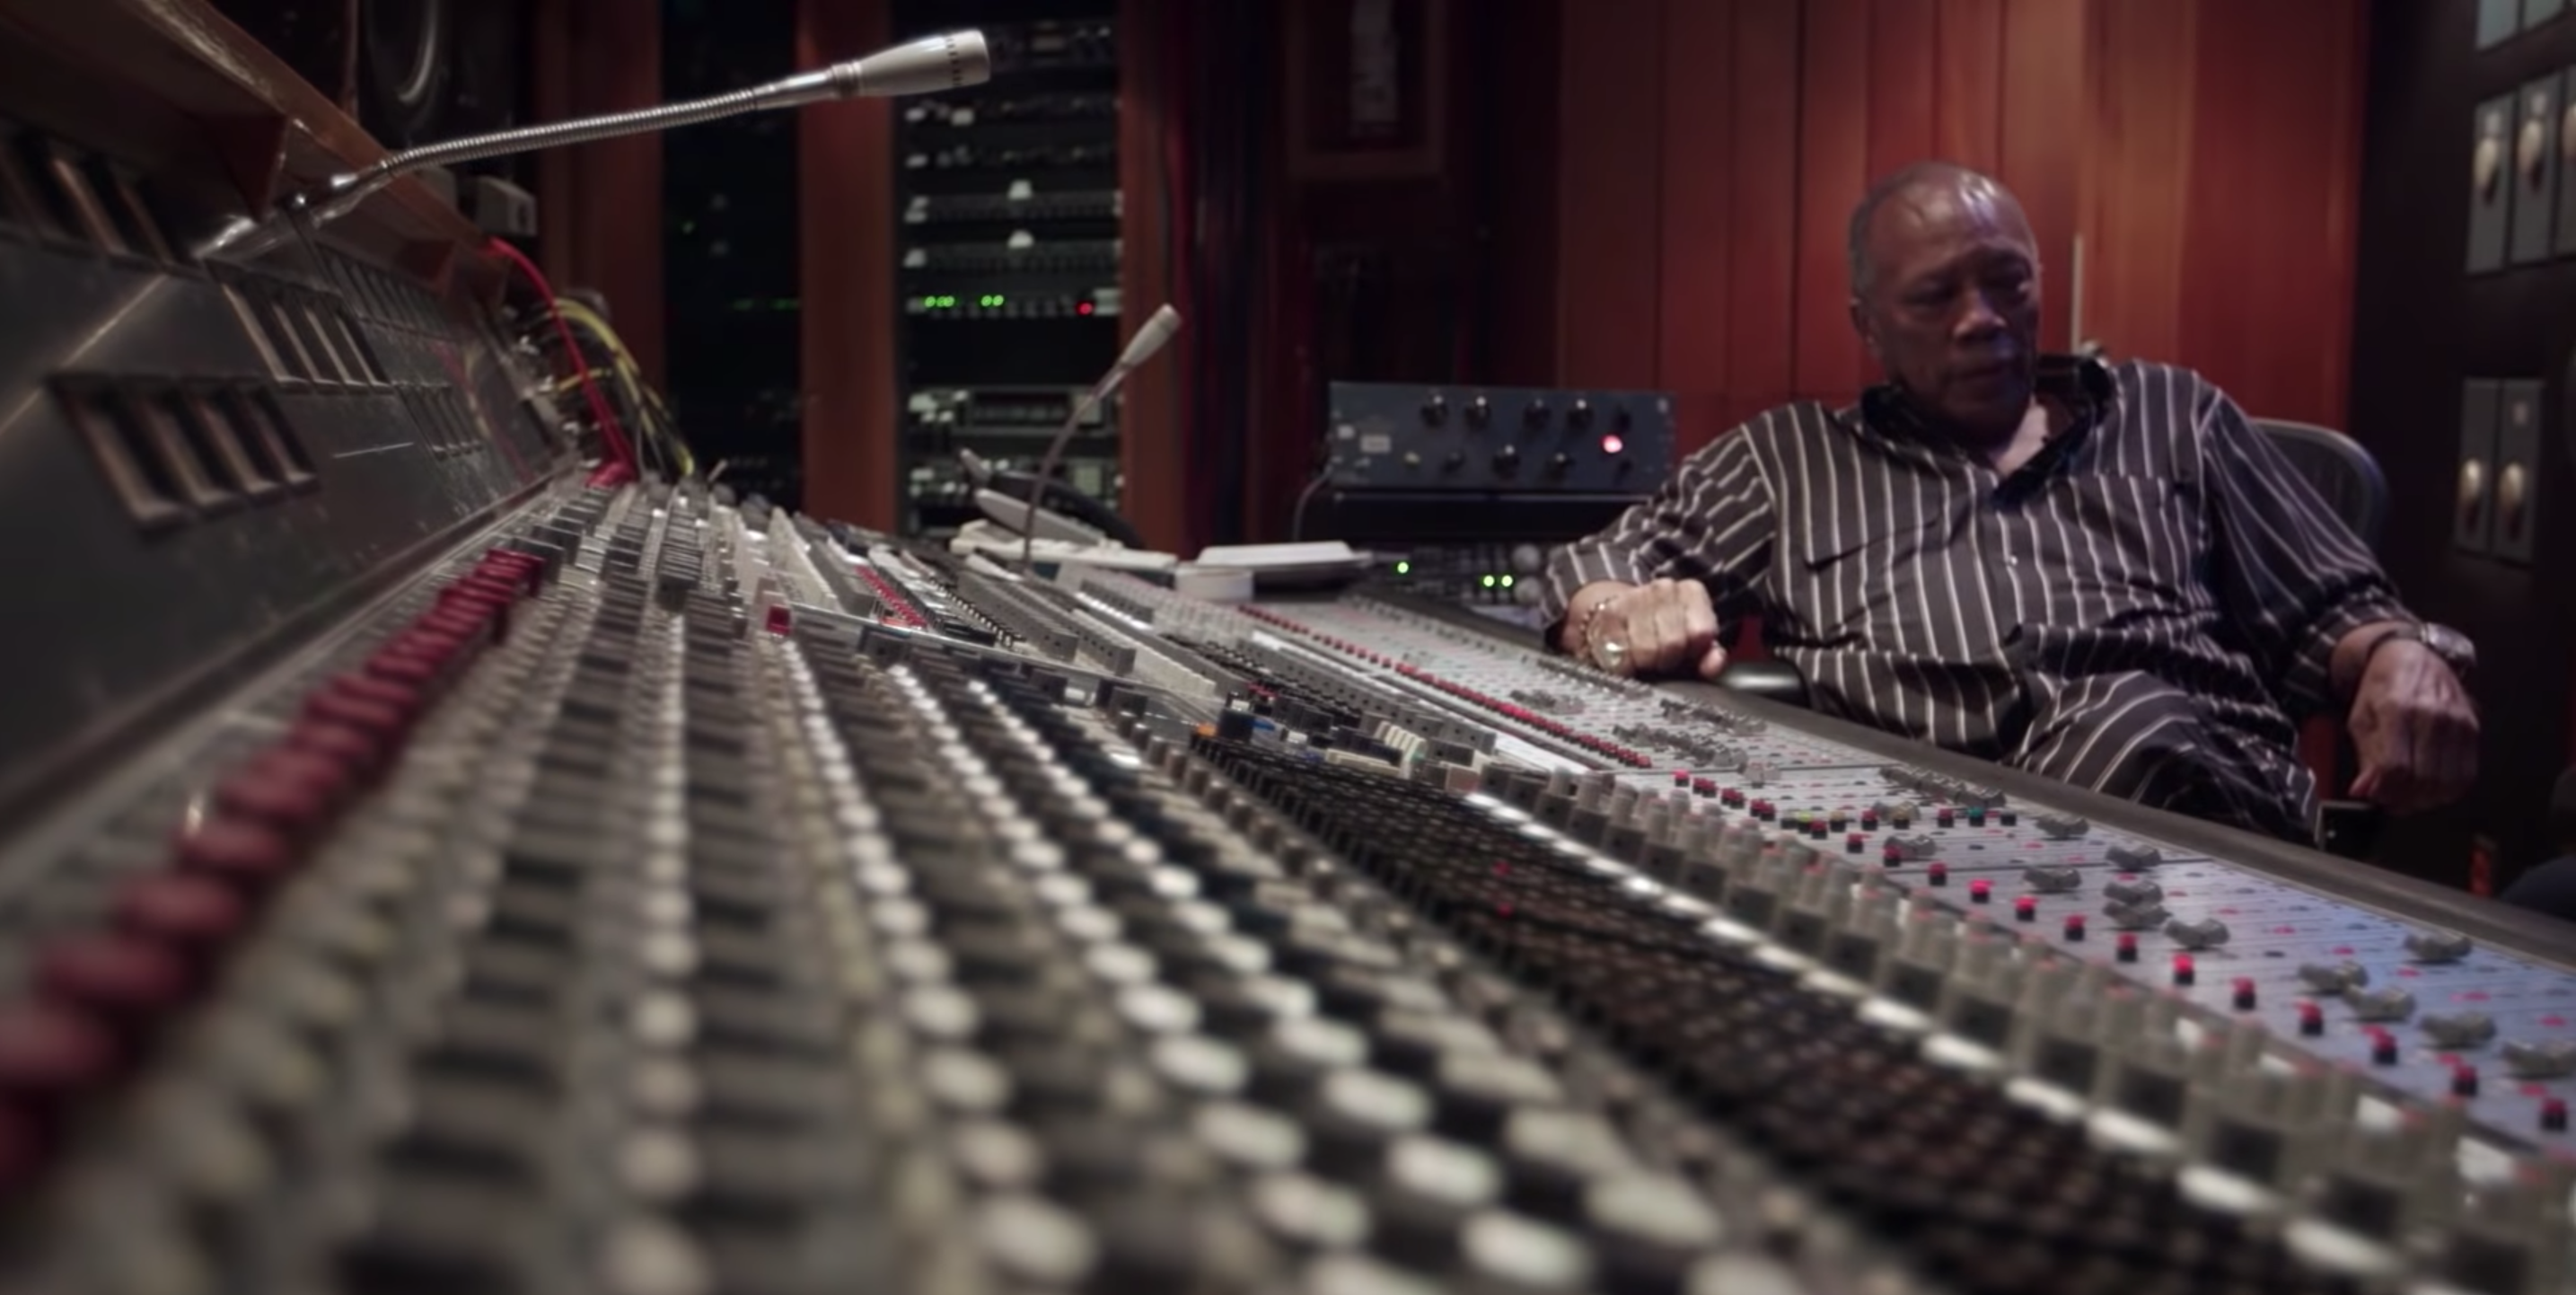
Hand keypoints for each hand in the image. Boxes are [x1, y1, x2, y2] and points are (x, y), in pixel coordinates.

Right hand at [1581, 578, 1728, 679]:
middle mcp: (1663, 588)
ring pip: (1646, 650)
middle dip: (1665, 660)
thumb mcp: (1693, 643)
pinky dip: (1622, 664)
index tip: (1683, 654)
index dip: (1692, 652)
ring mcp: (1634, 597)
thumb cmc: (1661, 634)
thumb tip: (1714, 662)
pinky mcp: (1609, 613)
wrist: (1618, 615)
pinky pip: (1621, 654)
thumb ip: (1711, 655)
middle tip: (1658, 659)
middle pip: (1672, 643)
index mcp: (1691, 592)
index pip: (1701, 633)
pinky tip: (1623, 656)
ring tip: (1640, 657)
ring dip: (1643, 662)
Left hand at [2346, 641, 2478, 813]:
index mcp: (2399, 709)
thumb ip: (2366, 758)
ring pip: (2448, 782)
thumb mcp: (2361, 719)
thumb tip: (2366, 791)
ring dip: (2427, 799)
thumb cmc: (2382, 687)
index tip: (2372, 796)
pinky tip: (2430, 787)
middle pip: (2425, 779)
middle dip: (2404, 799)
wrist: (2411, 657)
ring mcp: (2458, 721)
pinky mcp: (2473, 728)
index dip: (2383, 791)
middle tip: (2389, 801)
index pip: (2397, 767)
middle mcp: (2434, 715)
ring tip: (2408, 796)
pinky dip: (2449, 790)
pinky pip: (2467, 773)